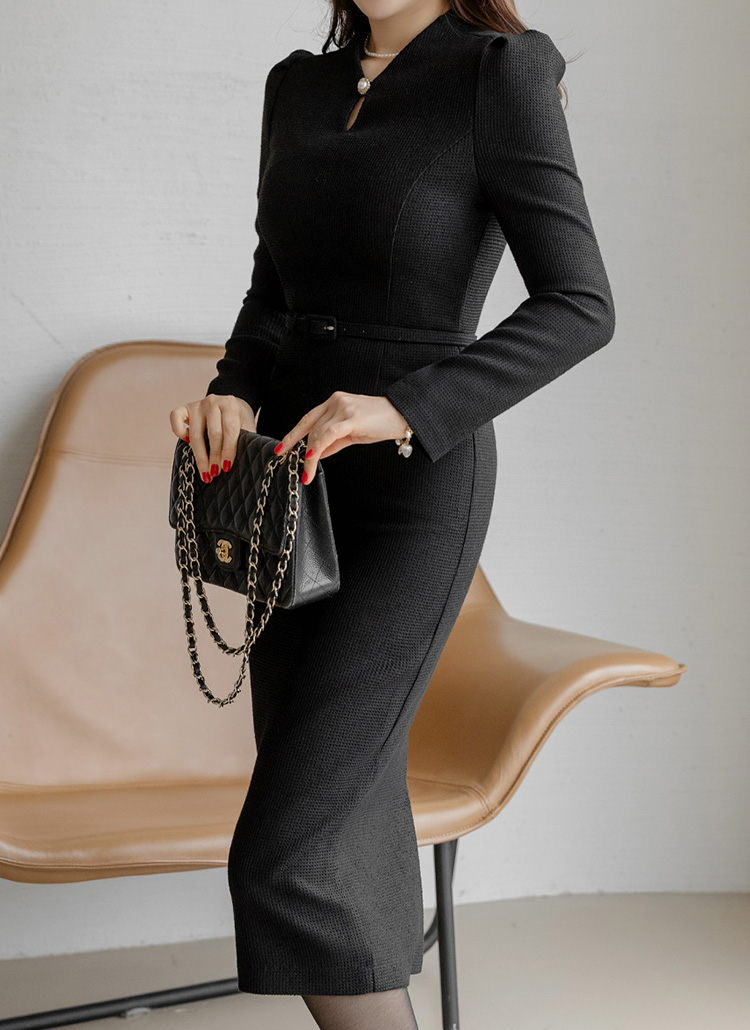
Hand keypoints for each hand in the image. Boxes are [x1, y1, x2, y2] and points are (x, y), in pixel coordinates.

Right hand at [169, 394, 256, 482]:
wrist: (230, 404)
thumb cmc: (238, 420)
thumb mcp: (247, 426)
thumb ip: (246, 438)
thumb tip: (244, 459)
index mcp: (231, 404)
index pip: (230, 430)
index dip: (228, 451)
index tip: (226, 467)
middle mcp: (213, 402)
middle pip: (213, 434)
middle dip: (214, 457)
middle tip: (215, 473)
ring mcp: (198, 404)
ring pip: (195, 434)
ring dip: (200, 456)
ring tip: (205, 472)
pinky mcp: (185, 408)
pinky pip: (175, 417)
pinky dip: (178, 431)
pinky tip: (186, 443)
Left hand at [274, 391, 409, 484]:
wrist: (404, 414)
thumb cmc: (381, 423)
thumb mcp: (353, 433)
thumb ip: (333, 442)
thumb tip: (316, 454)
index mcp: (333, 402)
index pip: (307, 419)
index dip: (293, 435)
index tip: (281, 449)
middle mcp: (335, 401)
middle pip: (311, 428)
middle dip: (301, 451)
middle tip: (301, 472)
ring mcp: (343, 408)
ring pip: (318, 433)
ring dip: (309, 456)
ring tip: (307, 473)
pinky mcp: (352, 418)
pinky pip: (329, 434)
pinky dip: (318, 447)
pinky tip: (312, 459)